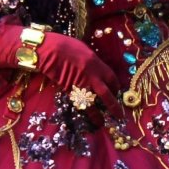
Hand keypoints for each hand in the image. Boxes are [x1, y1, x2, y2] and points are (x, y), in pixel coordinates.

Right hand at [0, 24, 122, 110]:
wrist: (50, 51)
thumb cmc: (66, 45)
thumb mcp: (85, 50)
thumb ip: (92, 62)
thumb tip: (96, 69)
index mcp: (97, 63)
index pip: (111, 78)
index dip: (116, 86)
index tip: (117, 92)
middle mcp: (92, 76)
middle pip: (107, 94)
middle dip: (114, 106)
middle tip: (119, 115)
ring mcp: (81, 85)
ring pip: (93, 103)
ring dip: (98, 115)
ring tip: (102, 123)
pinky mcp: (69, 90)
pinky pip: (80, 103)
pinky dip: (84, 110)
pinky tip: (87, 116)